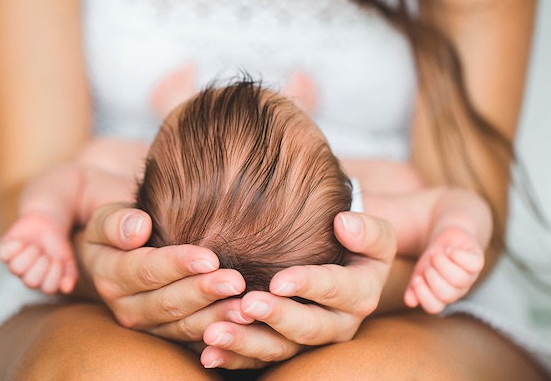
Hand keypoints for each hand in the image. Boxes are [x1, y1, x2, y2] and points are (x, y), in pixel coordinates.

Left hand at [0, 211, 76, 293]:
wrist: (48, 223)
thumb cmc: (57, 245)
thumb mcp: (68, 260)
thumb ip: (71, 275)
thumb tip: (68, 289)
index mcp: (44, 282)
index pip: (49, 288)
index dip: (55, 274)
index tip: (59, 259)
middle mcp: (27, 277)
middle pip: (31, 282)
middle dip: (42, 265)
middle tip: (46, 254)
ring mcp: (14, 265)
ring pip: (16, 269)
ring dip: (29, 254)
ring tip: (35, 246)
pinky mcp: (3, 252)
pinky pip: (3, 254)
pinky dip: (14, 246)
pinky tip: (22, 242)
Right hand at [75, 203, 246, 331]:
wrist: (120, 254)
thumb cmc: (120, 229)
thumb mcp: (105, 219)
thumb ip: (116, 223)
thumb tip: (138, 228)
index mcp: (111, 276)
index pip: (147, 270)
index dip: (178, 265)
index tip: (210, 258)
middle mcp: (127, 308)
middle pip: (169, 303)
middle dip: (204, 292)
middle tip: (236, 282)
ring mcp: (149, 326)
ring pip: (184, 326)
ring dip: (216, 318)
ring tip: (245, 308)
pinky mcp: (168, 336)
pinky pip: (195, 340)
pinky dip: (220, 333)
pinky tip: (243, 324)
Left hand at [197, 212, 396, 368]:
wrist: (347, 266)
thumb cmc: (355, 243)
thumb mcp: (374, 235)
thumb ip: (367, 230)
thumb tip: (344, 223)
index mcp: (360, 294)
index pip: (337, 290)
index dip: (309, 285)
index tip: (278, 280)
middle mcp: (339, 324)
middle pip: (308, 327)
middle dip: (276, 317)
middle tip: (247, 304)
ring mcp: (311, 340)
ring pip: (281, 349)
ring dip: (247, 343)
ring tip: (215, 333)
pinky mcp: (288, 348)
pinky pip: (261, 360)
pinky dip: (234, 358)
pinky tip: (210, 352)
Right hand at [404, 226, 484, 313]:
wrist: (447, 240)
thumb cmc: (433, 260)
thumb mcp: (419, 272)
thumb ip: (413, 287)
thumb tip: (410, 302)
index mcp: (441, 296)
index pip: (434, 307)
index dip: (423, 295)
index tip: (416, 279)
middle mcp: (457, 290)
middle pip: (447, 294)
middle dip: (433, 277)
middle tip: (429, 264)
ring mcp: (469, 277)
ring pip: (460, 279)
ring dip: (443, 264)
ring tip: (437, 254)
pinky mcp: (477, 261)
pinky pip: (474, 264)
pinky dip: (458, 255)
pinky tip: (450, 250)